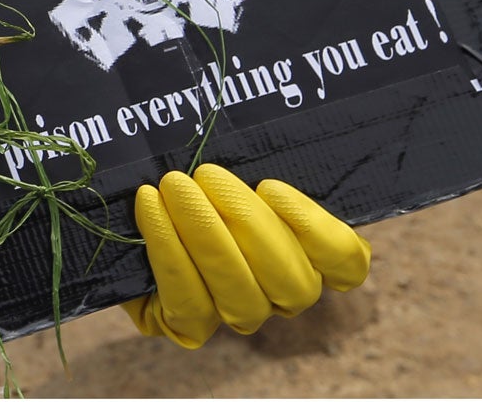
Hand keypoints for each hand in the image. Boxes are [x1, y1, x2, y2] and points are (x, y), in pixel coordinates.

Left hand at [125, 164, 370, 348]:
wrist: (134, 199)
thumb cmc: (194, 174)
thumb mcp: (232, 162)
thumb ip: (256, 162)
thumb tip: (257, 155)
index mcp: (307, 252)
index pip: (347, 264)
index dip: (318, 232)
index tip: (270, 186)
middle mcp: (280, 294)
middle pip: (295, 284)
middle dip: (248, 224)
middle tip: (205, 174)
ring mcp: (237, 314)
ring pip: (242, 298)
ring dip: (205, 236)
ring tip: (175, 186)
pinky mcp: (189, 326)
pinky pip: (189, 303)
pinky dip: (169, 252)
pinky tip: (150, 206)